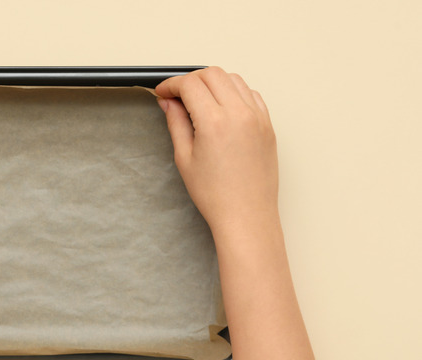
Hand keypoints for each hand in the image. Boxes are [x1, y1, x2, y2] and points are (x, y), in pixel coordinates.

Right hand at [155, 67, 278, 237]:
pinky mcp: (267, 124)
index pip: (190, 84)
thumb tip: (169, 102)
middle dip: (191, 79)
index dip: (172, 84)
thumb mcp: (184, 157)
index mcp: (215, 122)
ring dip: (213, 83)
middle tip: (178, 95)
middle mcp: (239, 114)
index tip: (163, 92)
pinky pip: (251, 94)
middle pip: (212, 73)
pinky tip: (222, 107)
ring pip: (233, 79)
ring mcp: (257, 117)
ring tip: (199, 101)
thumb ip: (176, 123)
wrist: (246, 215)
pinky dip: (233, 92)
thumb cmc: (216, 195)